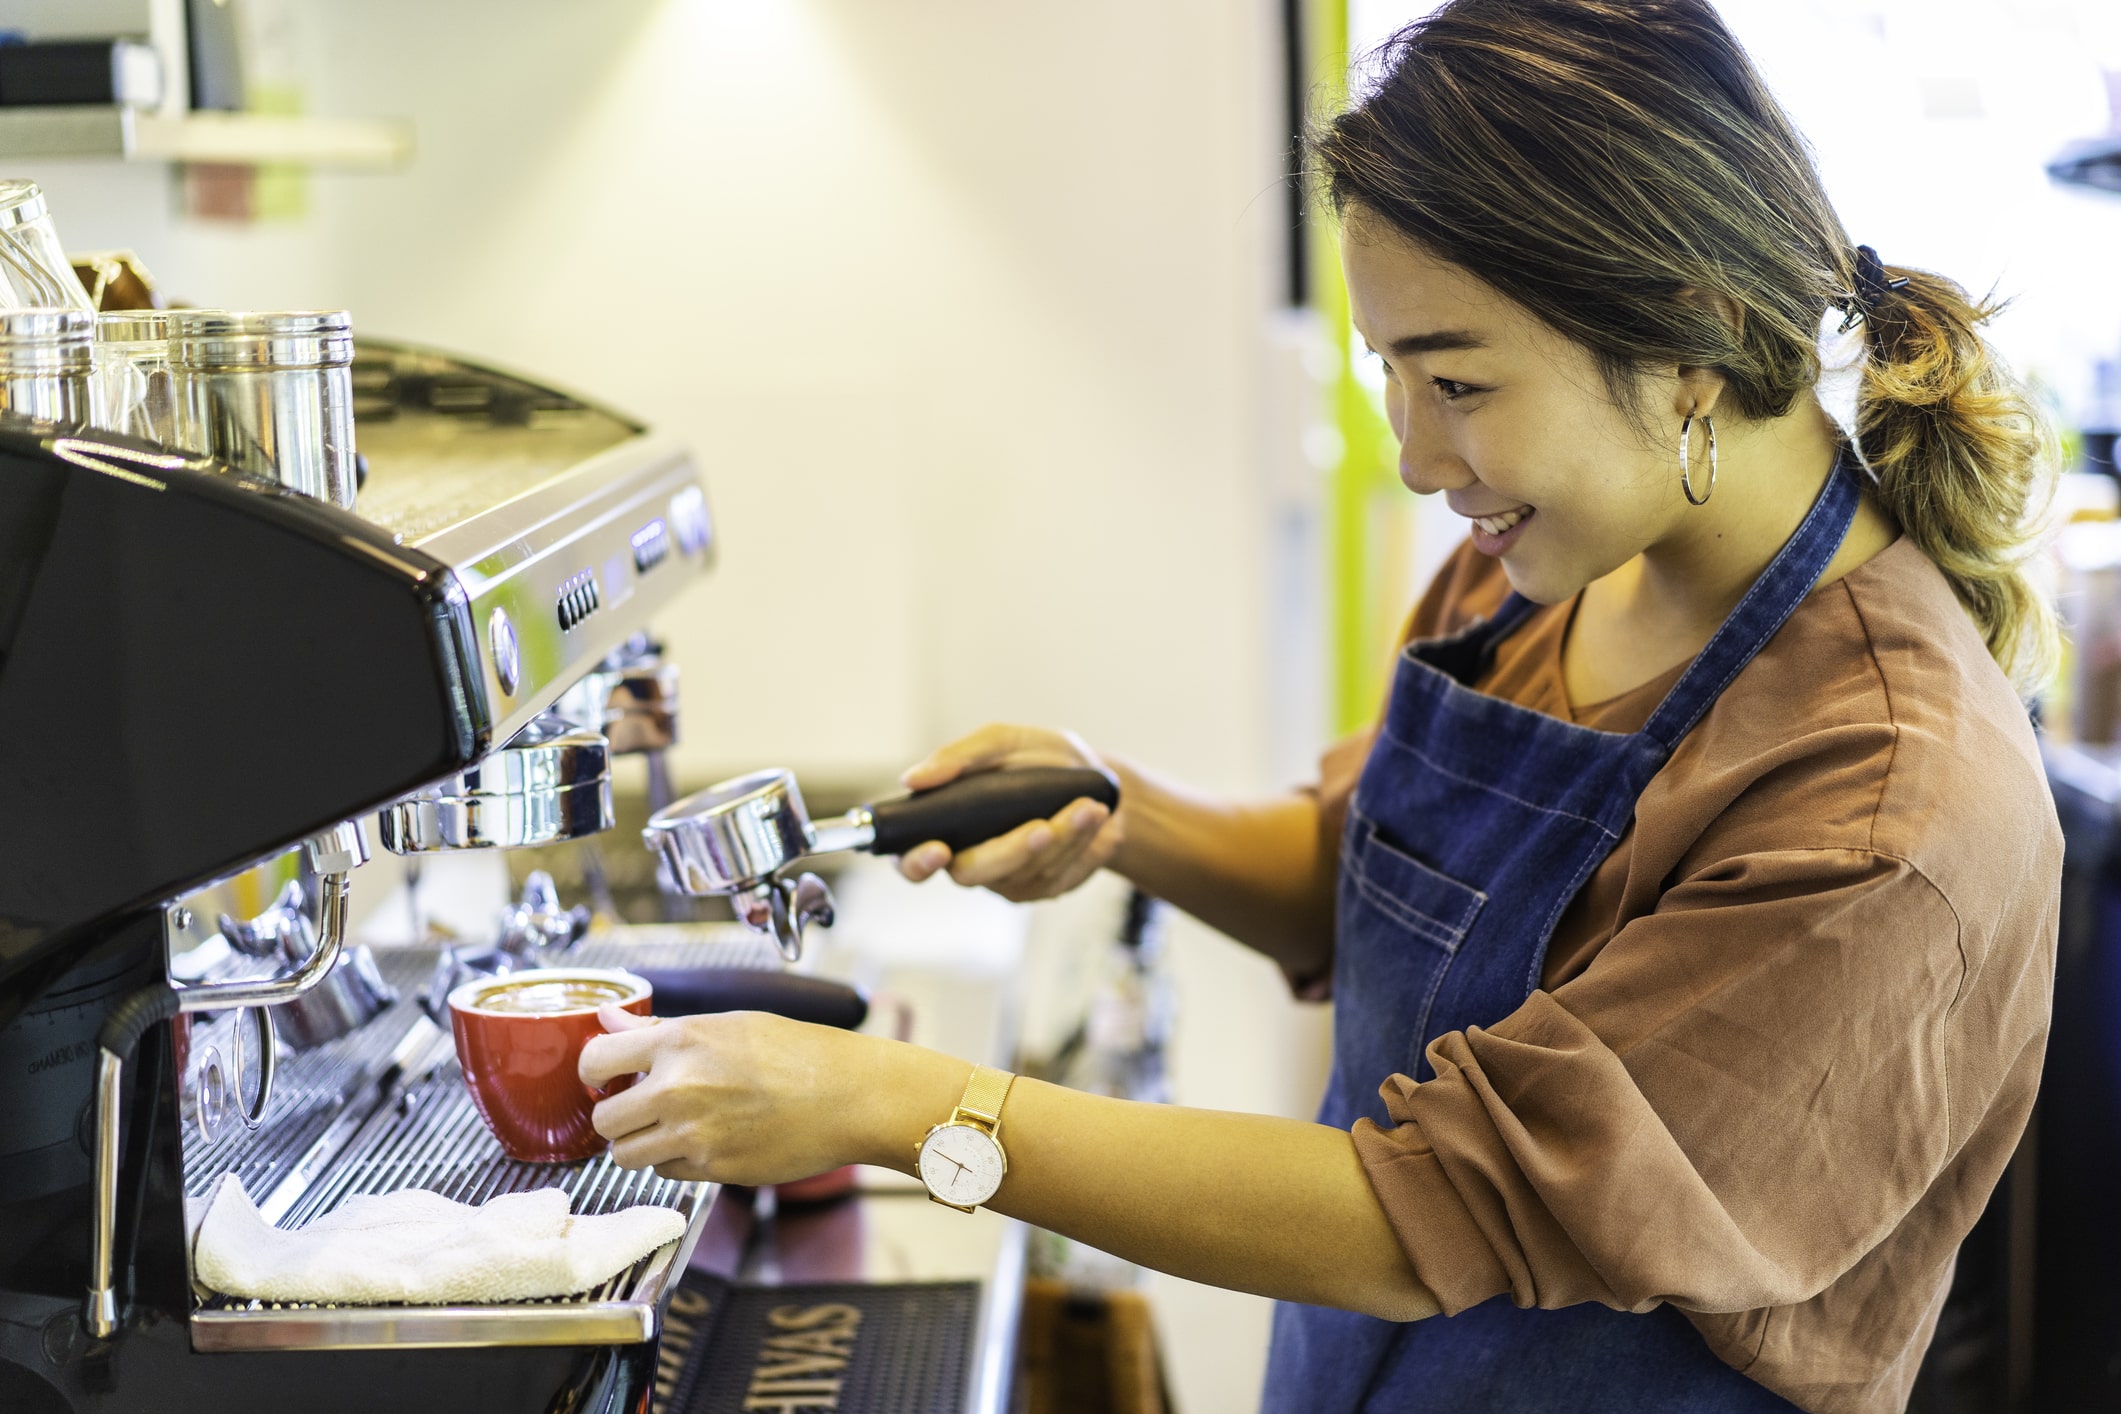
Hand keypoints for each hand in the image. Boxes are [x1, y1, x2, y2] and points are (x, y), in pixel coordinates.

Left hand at [580, 1005, 962, 1183]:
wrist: (850, 1095)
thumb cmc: (798, 1053)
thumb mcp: (728, 1024)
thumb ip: (661, 1030)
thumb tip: (609, 1019)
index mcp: (680, 1040)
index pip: (595, 1060)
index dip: (595, 1073)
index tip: (608, 1078)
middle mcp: (678, 1087)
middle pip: (603, 1119)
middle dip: (618, 1117)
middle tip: (642, 1108)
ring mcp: (694, 1133)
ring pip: (626, 1156)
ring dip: (641, 1145)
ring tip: (673, 1128)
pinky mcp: (713, 1169)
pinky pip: (666, 1172)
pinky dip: (676, 1162)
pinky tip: (707, 1141)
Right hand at [896, 724, 1122, 901]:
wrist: (1094, 780)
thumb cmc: (1038, 760)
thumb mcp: (1002, 743)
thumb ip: (959, 757)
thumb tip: (912, 778)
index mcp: (944, 825)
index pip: (908, 859)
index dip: (915, 862)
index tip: (938, 848)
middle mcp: (969, 858)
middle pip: (971, 874)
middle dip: (1010, 851)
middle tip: (1042, 828)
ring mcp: (1006, 879)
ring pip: (1024, 872)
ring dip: (1060, 839)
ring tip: (1086, 806)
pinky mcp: (1043, 886)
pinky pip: (1057, 874)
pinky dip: (1079, 844)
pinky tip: (1093, 818)